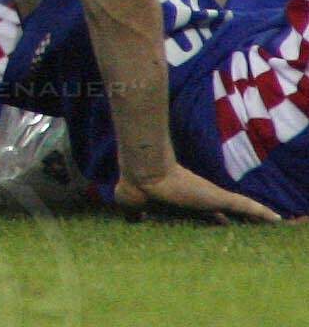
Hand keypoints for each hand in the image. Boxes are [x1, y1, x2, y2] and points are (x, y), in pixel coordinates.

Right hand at [114, 164, 280, 221]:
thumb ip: (134, 213)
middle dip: (233, 220)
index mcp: (180, 203)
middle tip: (245, 232)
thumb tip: (131, 219)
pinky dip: (261, 213)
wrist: (143, 174)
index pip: (200, 213)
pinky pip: (245, 206)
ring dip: (255, 217)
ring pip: (240, 209)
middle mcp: (197, 199)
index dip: (212, 220)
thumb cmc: (135, 187)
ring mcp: (209, 198)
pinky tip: (276, 220)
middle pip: (223, 211)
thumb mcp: (130, 203)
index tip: (220, 226)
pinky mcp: (217, 197)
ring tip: (272, 224)